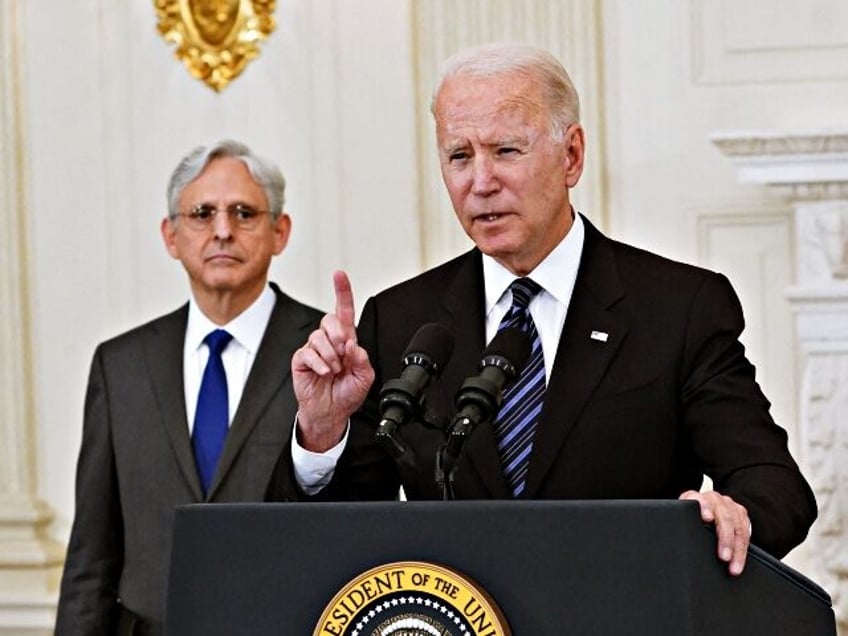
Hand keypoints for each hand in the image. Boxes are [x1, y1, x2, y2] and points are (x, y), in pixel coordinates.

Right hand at [292, 271, 374, 451]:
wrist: (331, 413)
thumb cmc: (347, 393)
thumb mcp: (364, 378)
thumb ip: (362, 360)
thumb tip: (353, 344)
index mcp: (346, 341)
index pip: (344, 311)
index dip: (342, 292)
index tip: (339, 275)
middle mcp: (329, 341)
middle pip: (330, 320)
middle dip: (339, 335)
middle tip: (343, 356)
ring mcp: (313, 349)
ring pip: (319, 337)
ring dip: (331, 356)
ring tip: (334, 370)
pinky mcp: (301, 359)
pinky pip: (307, 352)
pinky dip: (319, 364)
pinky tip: (325, 373)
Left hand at [679, 490, 749, 575]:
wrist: (701, 506)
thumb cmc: (688, 515)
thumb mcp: (681, 516)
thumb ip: (680, 522)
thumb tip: (670, 540)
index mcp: (697, 497)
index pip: (702, 500)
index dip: (705, 507)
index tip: (707, 518)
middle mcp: (715, 499)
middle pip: (725, 517)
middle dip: (726, 539)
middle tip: (723, 557)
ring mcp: (730, 505)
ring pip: (738, 527)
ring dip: (737, 549)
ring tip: (733, 567)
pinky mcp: (741, 514)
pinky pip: (746, 532)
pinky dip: (743, 549)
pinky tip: (739, 561)